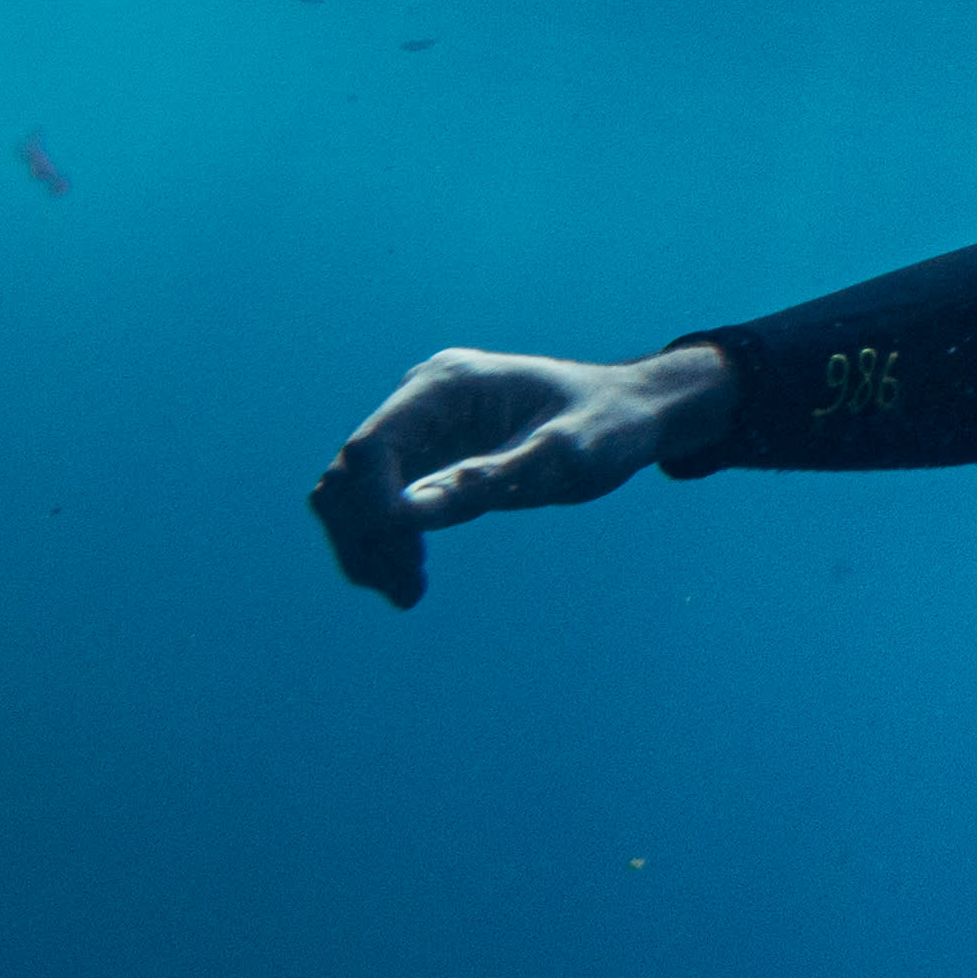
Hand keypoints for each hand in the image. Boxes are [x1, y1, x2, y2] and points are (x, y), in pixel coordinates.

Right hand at [313, 340, 731, 604]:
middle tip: (409, 590)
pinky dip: (379, 544)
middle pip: (348, 474)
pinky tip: (410, 578)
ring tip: (409, 592)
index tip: (405, 555)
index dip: (371, 505)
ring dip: (364, 546)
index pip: (370, 447)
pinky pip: (376, 505)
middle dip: (364, 535)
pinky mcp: (425, 461)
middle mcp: (420, 402)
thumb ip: (493, 480)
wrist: (628, 413)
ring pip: (349, 494)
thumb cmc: (608, 427)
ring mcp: (419, 430)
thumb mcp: (566, 456)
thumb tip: (412, 513)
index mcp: (446, 385)